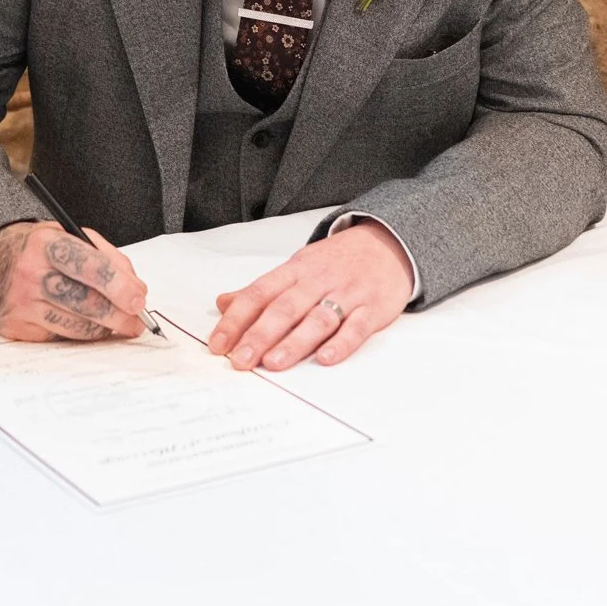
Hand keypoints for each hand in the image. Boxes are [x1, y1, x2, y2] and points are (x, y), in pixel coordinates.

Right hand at [0, 221, 147, 342]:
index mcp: (45, 243)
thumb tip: (135, 289)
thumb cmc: (37, 248)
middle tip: (137, 321)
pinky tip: (84, 324)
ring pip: (76, 326)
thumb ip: (106, 257)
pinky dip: (79, 333)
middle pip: (86, 302)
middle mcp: (29, 273)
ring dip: (103, 328)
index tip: (139, 298)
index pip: (89, 266)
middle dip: (120, 315)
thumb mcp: (69, 235)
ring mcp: (20, 303)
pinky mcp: (15, 327)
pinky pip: (60, 337)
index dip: (119, 285)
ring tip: (115, 323)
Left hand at [207, 221, 409, 370]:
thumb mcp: (296, 267)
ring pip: (317, 319)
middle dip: (259, 335)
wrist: (388, 242)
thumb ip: (262, 290)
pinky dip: (341, 343)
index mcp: (294, 270)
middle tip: (239, 361)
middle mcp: (317, 280)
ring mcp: (346, 293)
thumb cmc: (336, 261)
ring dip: (294, 342)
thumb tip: (222, 303)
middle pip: (284, 308)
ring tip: (272, 363)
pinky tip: (325, 358)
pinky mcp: (372, 308)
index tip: (218, 345)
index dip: (236, 319)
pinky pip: (356, 327)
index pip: (258, 294)